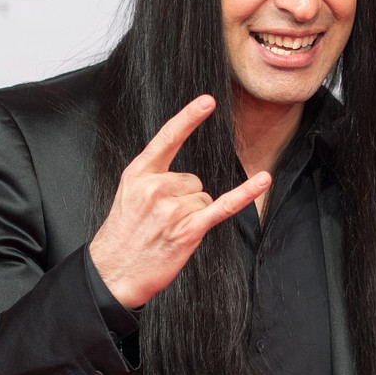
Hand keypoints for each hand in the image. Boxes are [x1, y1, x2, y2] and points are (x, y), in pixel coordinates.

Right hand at [89, 95, 270, 308]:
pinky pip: (223, 206)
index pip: (167, 138)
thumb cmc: (122, 236)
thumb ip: (153, 180)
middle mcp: (155, 187)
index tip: (207, 101)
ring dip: (193, 215)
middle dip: (185, 199)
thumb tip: (187, 180)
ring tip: (169, 231)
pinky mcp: (188, 229)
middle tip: (161, 221)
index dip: (188, 118)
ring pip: (203, 198)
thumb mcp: (128, 196)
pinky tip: (263, 180)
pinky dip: (245, 194)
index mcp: (138, 174)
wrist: (112, 273)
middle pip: (193, 179)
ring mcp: (172, 208)